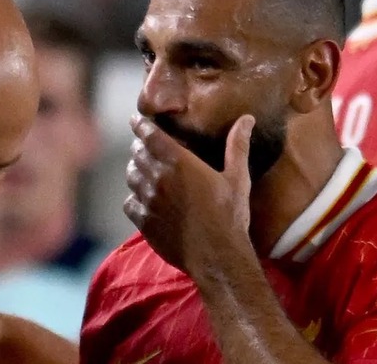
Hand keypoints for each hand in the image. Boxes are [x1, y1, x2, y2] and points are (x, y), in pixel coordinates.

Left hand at [124, 114, 255, 274]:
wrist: (217, 257)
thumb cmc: (229, 215)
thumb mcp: (238, 178)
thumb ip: (237, 146)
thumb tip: (246, 119)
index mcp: (179, 163)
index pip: (150, 135)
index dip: (140, 125)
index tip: (135, 120)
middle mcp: (158, 178)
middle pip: (138, 154)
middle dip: (139, 146)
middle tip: (144, 145)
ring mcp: (148, 200)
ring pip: (131, 176)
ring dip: (135, 169)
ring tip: (142, 169)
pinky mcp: (143, 221)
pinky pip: (129, 203)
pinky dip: (133, 197)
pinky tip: (143, 199)